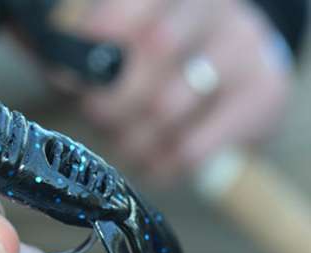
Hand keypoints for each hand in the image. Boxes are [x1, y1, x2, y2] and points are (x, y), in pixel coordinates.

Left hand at [53, 0, 291, 183]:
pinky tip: (154, 161)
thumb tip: (64, 73)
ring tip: (127, 143)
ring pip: (167, 106)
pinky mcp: (263, 95)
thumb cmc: (170, 60)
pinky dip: (162, 163)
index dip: (98, 36)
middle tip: (99, 116)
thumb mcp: (134, 42)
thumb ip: (96, 52)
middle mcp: (214, 11)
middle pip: (152, 50)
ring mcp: (243, 50)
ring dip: (133, 138)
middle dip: (111, 97)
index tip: (71, 72)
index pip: (132, 6)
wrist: (245, 72)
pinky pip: (194, 146)